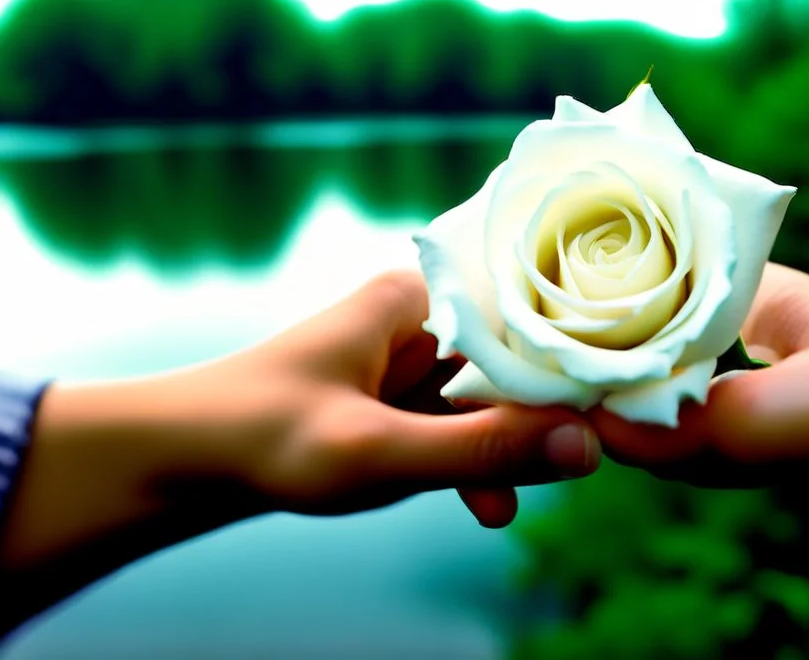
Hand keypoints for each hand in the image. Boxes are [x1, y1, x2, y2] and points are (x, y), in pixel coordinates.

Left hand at [157, 270, 600, 521]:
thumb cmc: (265, 437)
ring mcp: (405, 362)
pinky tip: (487, 509)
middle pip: (514, 353)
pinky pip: (458, 426)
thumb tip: (587, 447)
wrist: (183, 461)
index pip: (523, 305)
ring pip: (490, 396)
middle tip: (592, 454)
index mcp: (412, 299)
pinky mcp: (395, 402)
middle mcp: (415, 320)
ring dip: (511, 446)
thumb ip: (482, 452)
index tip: (624, 390)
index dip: (577, 345)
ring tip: (528, 494)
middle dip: (550, 407)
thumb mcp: (380, 452)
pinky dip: (475, 464)